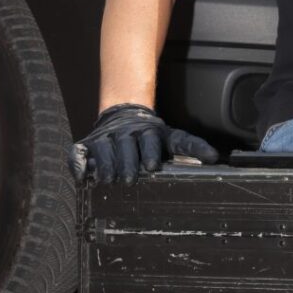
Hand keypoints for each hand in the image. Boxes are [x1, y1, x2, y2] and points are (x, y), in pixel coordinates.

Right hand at [67, 103, 217, 184]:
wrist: (123, 113)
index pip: (150, 140)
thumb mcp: (172, 138)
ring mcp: (105, 138)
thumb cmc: (150, 135)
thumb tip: (215, 157)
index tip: (152, 166)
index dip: (150, 152)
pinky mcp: (86, 145)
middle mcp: (126, 133)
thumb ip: (192, 146)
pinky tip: (82, 176)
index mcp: (149, 132)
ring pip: (104, 149)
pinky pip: (77, 154)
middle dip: (128, 163)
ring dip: (106, 164)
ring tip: (108, 179)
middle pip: (126, 146)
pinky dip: (78, 164)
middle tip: (130, 179)